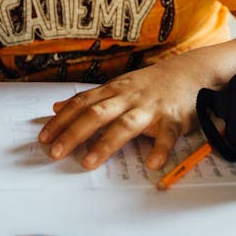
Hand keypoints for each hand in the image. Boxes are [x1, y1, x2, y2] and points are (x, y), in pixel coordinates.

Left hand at [37, 55, 208, 170]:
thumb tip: (57, 107)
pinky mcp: (174, 119)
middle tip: (55, 153)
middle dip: (74, 133)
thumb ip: (89, 99)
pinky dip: (160, 149)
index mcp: (114, 91)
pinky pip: (167, 136)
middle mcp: (129, 98)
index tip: (44, 138)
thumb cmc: (151, 84)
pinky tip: (152, 164)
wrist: (191, 72)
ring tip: (89, 162)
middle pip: (97, 114)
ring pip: (125, 125)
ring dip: (106, 144)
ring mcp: (151, 108)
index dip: (62, 121)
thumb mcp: (118, 86)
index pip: (82, 104)